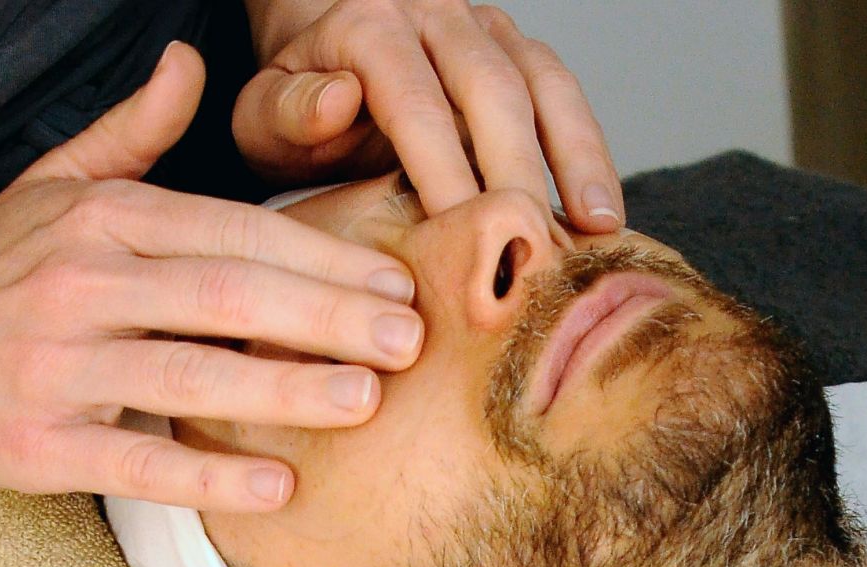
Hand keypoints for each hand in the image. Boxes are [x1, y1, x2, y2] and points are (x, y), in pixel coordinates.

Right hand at [0, 43, 422, 511]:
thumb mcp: (52, 184)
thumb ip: (132, 131)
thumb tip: (188, 61)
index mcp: (101, 219)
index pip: (233, 232)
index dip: (322, 257)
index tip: (397, 283)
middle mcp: (80, 285)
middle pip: (226, 297)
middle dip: (327, 317)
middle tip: (409, 340)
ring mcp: (57, 367)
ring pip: (189, 376)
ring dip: (283, 390)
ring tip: (365, 400)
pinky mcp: (39, 445)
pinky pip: (137, 461)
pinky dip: (208, 476)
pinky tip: (279, 484)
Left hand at [232, 0, 624, 232]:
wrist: (322, 51)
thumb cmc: (297, 105)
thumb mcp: (262, 113)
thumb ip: (288, 112)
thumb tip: (340, 99)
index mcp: (368, 26)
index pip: (415, 101)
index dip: (445, 169)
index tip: (465, 232)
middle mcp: (435, 14)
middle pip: (492, 88)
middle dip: (518, 170)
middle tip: (534, 244)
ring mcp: (485, 28)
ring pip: (543, 84)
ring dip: (576, 156)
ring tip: (598, 227)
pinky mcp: (519, 50)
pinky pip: (564, 93)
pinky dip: (588, 152)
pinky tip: (603, 211)